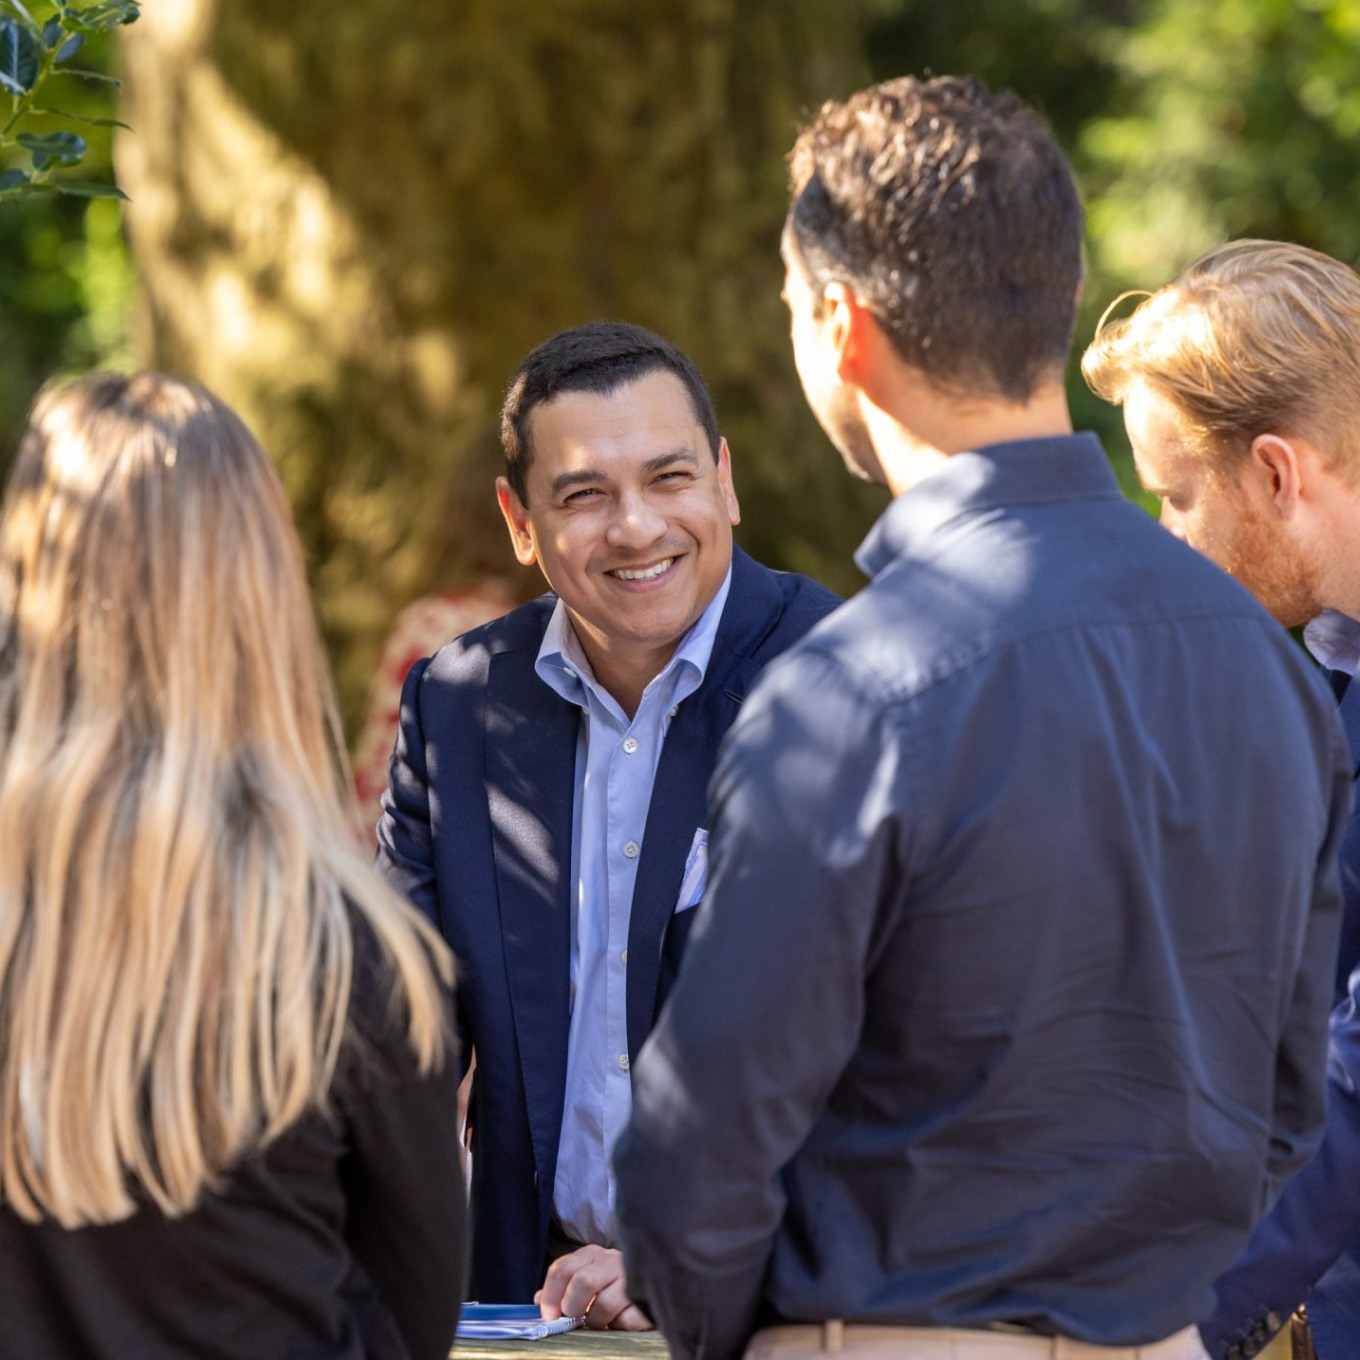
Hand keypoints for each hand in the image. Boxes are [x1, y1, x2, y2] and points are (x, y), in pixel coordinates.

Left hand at [535, 1245, 652, 1330]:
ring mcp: (630, 1277)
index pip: (562, 1268)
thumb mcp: (585, 1280)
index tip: (549, 1316)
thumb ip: (563, 1289)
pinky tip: (620, 1322)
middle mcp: (610, 1260)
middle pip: (582, 1282)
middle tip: (575, 1320)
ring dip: (596, 1321)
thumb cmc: (612, 1286)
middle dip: (573, 1308)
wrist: (656, 1283)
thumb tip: (537, 1301)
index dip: (550, 1296)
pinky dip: (618, 1326)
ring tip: (600, 1323)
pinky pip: (626, 1318)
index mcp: (591, 1255)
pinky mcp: (646, 1298)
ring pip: (603, 1304)